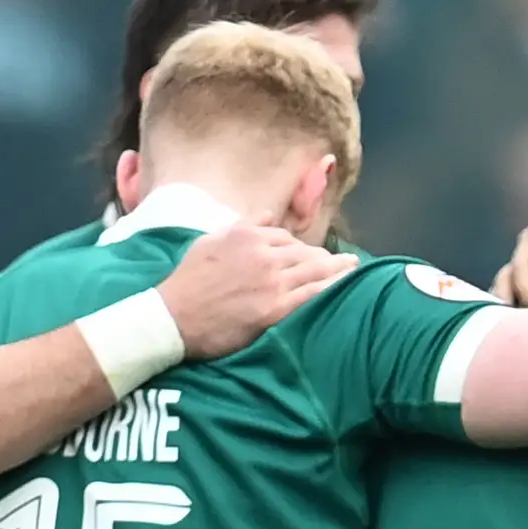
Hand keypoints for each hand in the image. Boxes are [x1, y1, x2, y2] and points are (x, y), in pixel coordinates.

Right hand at [158, 220, 360, 356]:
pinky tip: (346, 287)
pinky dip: (331, 289)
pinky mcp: (275, 308)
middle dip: (326, 257)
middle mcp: (264, 254)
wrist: (173, 315)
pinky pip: (312, 295)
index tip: (311, 254)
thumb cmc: (188, 280)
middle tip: (345, 261)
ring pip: (313, 271)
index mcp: (249, 236)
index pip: (286, 238)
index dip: (302, 247)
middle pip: (305, 253)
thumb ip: (243, 225)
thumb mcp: (211, 241)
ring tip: (354, 268)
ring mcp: (272, 281)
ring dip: (338, 269)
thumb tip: (268, 213)